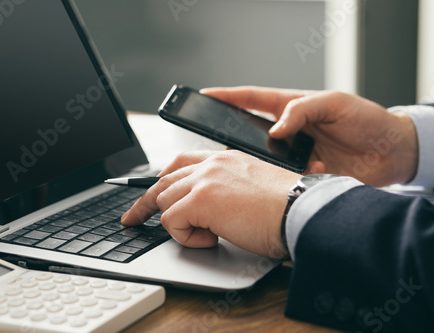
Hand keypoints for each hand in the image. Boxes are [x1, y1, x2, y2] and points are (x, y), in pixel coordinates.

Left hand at [122, 150, 299, 257]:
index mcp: (224, 159)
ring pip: (164, 202)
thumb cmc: (285, 206)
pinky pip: (172, 222)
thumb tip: (207, 212)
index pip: (180, 163)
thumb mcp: (251, 190)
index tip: (148, 195)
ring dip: (179, 224)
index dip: (160, 181)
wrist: (301, 211)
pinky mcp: (201, 200)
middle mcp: (211, 165)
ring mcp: (205, 180)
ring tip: (207, 235)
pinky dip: (186, 237)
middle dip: (144, 204)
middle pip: (162, 182)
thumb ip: (225, 191)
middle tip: (133, 219)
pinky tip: (212, 238)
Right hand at [201, 87, 417, 186]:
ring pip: (261, 160)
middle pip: (248, 132)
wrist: (392, 154)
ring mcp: (292, 155)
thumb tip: (275, 129)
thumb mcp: (335, 103)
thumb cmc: (368, 120)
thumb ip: (302, 110)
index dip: (227, 97)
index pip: (251, 99)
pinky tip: (299, 177)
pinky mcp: (301, 175)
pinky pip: (281, 180)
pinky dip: (285, 181)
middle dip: (230, 137)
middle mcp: (287, 132)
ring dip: (258, 165)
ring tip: (256, 167)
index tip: (204, 97)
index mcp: (291, 108)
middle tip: (215, 144)